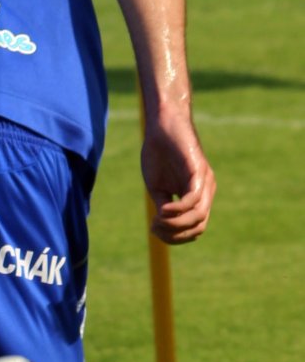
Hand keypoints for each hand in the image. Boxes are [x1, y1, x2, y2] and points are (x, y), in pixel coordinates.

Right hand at [141, 110, 215, 244]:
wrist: (162, 125)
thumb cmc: (159, 153)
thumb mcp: (158, 186)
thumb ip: (164, 205)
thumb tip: (164, 226)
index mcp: (198, 196)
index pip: (195, 229)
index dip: (175, 237)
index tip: (154, 230)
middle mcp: (206, 191)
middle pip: (198, 227)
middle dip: (175, 234)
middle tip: (154, 226)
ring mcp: (204, 181)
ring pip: (198, 217)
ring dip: (175, 224)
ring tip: (157, 219)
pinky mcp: (198, 171)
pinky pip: (193, 199)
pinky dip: (177, 210)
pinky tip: (162, 208)